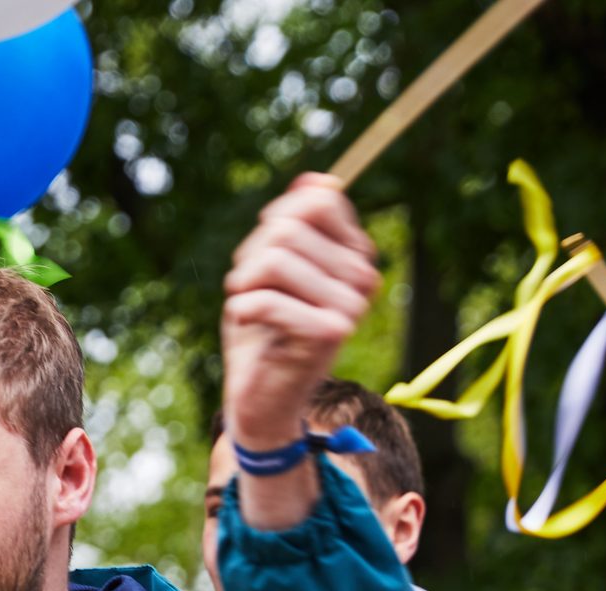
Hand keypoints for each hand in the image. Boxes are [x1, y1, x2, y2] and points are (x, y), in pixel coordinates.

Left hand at [221, 174, 380, 454]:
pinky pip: (265, 299)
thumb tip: (315, 179)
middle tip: (251, 291)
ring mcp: (351, 305)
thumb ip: (291, 222)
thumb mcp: (269, 268)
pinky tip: (247, 325)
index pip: (315, 201)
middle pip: (289, 228)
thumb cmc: (264, 332)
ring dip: (244, 284)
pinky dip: (241, 309)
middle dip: (252, 256)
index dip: (274, 224)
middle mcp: (363, 276)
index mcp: (356, 254)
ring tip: (250, 309)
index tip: (264, 258)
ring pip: (274, 260)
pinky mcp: (328, 333)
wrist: (262, 397)